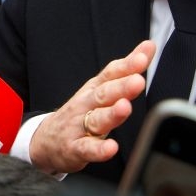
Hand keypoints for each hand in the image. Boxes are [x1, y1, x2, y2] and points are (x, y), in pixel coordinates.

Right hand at [29, 40, 154, 173]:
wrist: (46, 140)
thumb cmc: (80, 112)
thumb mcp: (100, 88)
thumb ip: (126, 69)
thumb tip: (148, 46)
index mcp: (94, 89)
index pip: (111, 73)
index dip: (128, 65)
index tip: (144, 56)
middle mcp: (86, 105)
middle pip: (104, 94)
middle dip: (121, 87)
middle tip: (138, 81)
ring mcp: (79, 126)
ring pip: (97, 119)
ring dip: (111, 114)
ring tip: (125, 108)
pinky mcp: (75, 149)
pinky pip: (87, 149)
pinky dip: (99, 149)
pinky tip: (111, 148)